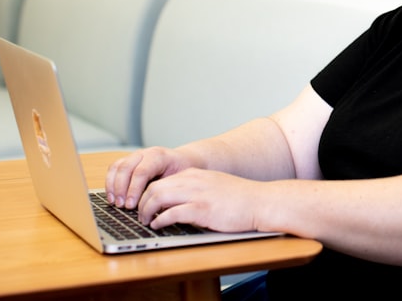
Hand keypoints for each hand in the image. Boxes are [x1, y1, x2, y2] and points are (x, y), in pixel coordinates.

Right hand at [105, 147, 196, 209]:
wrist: (183, 161)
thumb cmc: (182, 172)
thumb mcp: (179, 180)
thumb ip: (166, 191)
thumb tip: (155, 210)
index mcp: (159, 156)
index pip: (141, 172)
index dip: (134, 190)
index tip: (131, 206)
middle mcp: (145, 154)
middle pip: (126, 168)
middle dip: (121, 189)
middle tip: (121, 206)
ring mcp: (135, 156)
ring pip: (117, 167)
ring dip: (113, 186)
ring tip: (115, 203)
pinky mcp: (128, 161)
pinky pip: (114, 168)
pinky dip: (110, 183)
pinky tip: (112, 197)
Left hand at [135, 168, 266, 231]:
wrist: (260, 201)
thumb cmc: (240, 198)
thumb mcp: (214, 186)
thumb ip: (196, 190)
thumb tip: (177, 203)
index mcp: (196, 175)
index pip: (162, 180)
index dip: (148, 193)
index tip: (144, 205)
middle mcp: (194, 181)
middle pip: (155, 187)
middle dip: (142, 203)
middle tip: (140, 216)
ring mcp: (198, 194)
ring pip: (159, 197)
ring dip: (147, 211)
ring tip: (146, 221)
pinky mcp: (202, 209)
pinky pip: (172, 213)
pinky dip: (161, 220)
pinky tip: (159, 225)